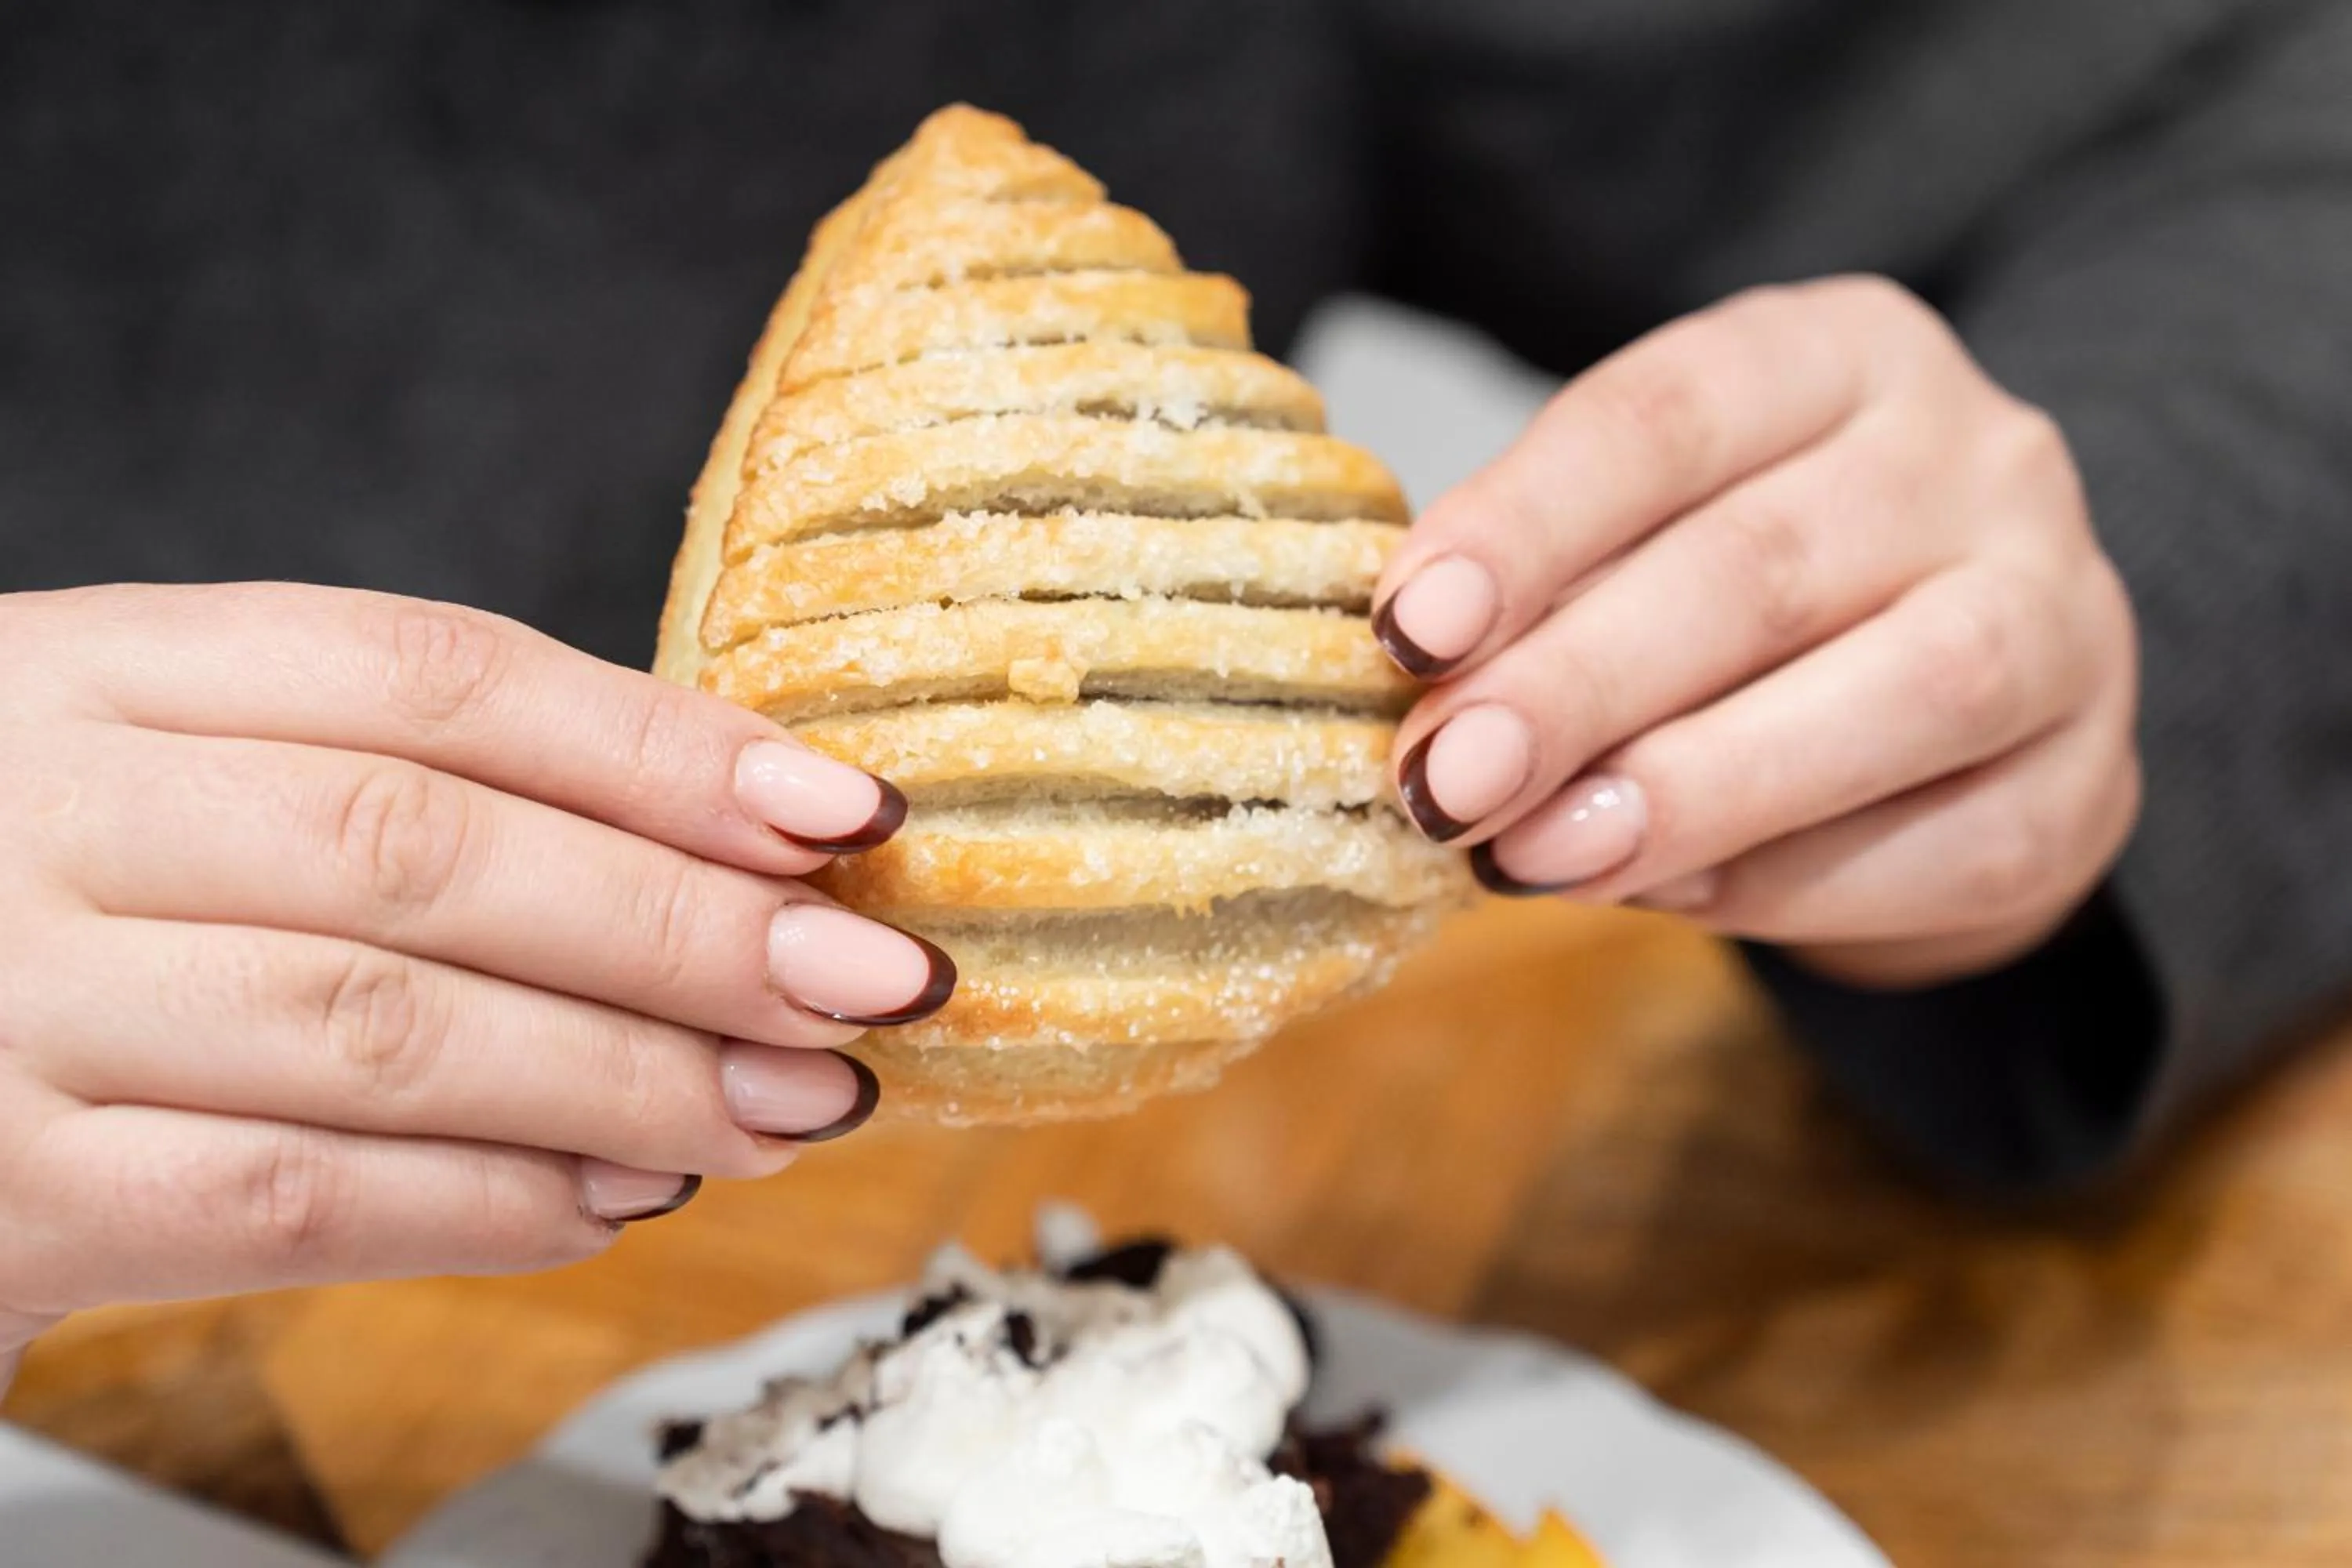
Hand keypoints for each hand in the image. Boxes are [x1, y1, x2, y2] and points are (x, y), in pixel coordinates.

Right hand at [0, 584, 950, 1370]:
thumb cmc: (59, 901)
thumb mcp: (181, 776)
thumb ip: (401, 782)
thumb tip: (736, 845)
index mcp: (105, 666)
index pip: (430, 674)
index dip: (659, 743)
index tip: (844, 809)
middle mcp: (43, 807)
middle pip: (425, 846)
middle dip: (681, 924)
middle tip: (868, 980)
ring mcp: (5, 1000)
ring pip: (380, 1028)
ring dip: (626, 1076)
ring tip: (792, 1104)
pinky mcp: (3, 1190)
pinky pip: (289, 1201)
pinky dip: (486, 1202)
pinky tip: (617, 1198)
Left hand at [1373, 276, 2139, 989]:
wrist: (1950, 707)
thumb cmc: (1743, 599)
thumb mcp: (1639, 537)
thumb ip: (1548, 591)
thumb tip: (1423, 685)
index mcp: (1842, 354)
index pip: (1667, 414)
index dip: (1526, 527)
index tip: (1410, 628)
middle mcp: (1982, 458)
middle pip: (1767, 564)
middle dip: (1581, 684)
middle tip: (1447, 778)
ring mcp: (2069, 615)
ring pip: (1907, 692)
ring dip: (1695, 788)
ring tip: (1535, 854)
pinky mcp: (2089, 781)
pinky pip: (1952, 844)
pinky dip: (1790, 882)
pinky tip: (1663, 896)